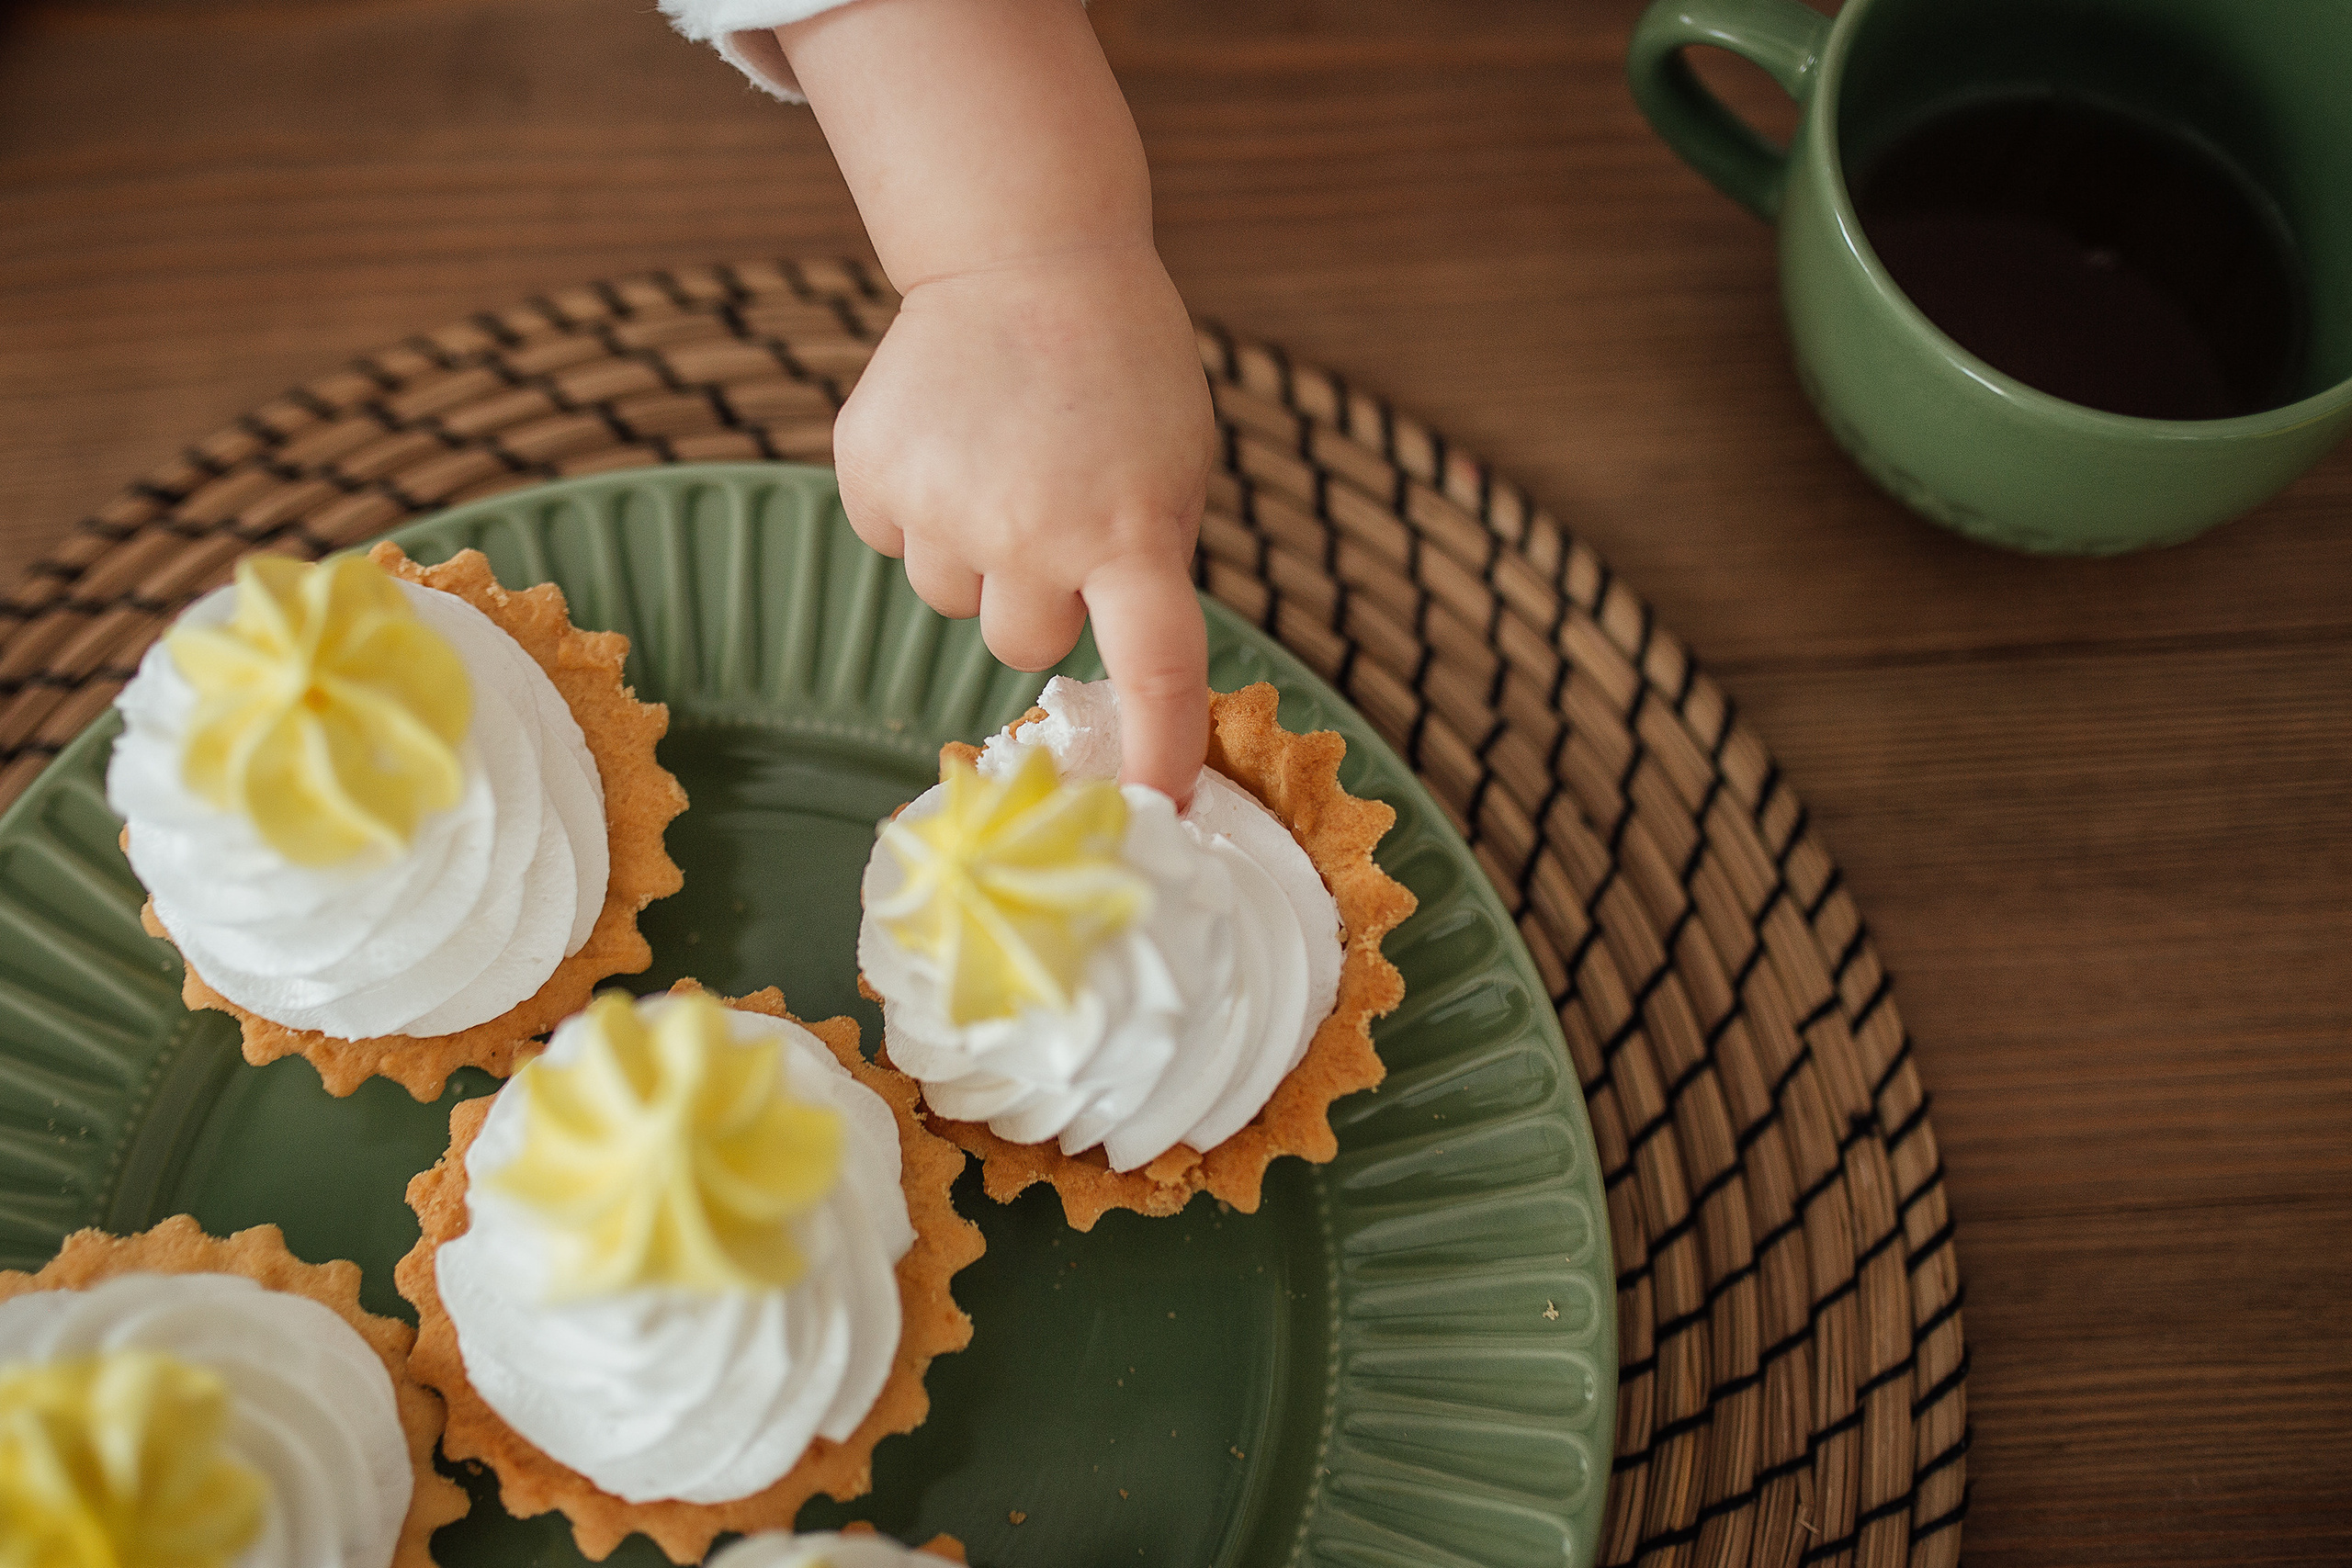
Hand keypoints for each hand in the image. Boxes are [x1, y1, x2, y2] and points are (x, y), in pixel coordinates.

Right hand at [833, 243, 1216, 800]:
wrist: (1026, 255)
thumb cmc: (1121, 371)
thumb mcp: (1175, 468)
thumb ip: (1148, 564)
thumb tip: (1120, 673)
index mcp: (1132, 532)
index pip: (1154, 669)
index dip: (1155, 749)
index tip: (1154, 811)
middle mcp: (1034, 532)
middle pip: (1018, 645)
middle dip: (1035, 599)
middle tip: (1051, 513)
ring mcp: (943, 505)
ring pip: (948, 597)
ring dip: (973, 550)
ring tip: (999, 457)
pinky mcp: (870, 472)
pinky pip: (890, 539)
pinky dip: (915, 503)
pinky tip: (949, 436)